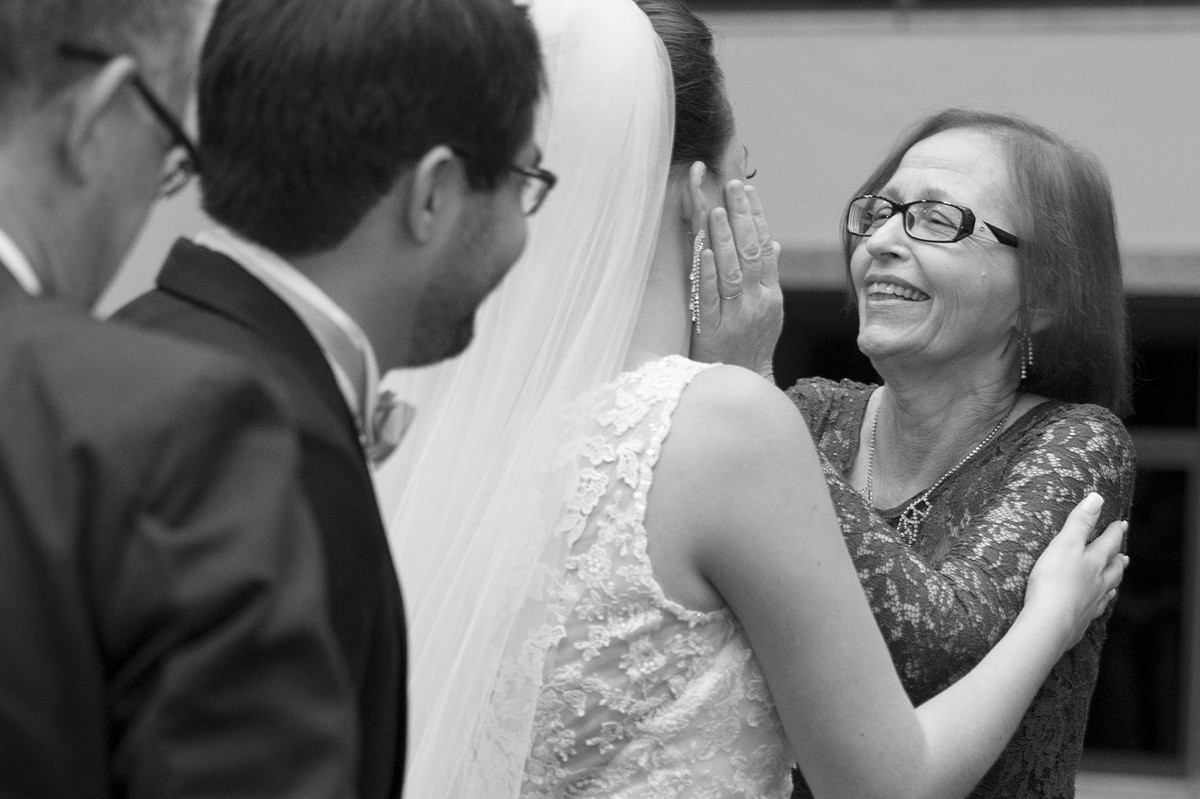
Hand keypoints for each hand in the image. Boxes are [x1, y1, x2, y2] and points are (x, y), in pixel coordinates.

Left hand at [686, 162, 782, 380]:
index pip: (766, 247)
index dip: (757, 216)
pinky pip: (711, 299)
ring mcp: (736, 317)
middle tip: (734, 185)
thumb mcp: (769, 311)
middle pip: (751, 253)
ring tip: (717, 210)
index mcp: (771, 294)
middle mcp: (757, 302)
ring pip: (732, 272)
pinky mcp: (714, 331)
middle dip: (743, 216)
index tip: (749, 189)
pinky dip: (708, 274)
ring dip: (725, 240)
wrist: (746, 384)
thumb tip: (775, 244)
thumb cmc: (752, 345)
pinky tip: (704, 252)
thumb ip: (769, 276)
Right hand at [1024, 493, 1128, 651]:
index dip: (1114, 532)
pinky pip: (1096, 608)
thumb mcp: (1064, 544)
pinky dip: (1101, 602)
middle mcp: (1098, 582)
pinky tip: (1100, 603)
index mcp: (1093, 562)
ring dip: (1113, 580)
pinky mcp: (1081, 619)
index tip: (1122, 524)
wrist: (1049, 621)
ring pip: (1108, 588)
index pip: (1108, 542)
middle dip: (1118, 558)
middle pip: (1113, 568)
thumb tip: (1096, 498)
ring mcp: (1091, 602)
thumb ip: (1079, 522)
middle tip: (1124, 554)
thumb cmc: (1054, 581)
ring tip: (1117, 577)